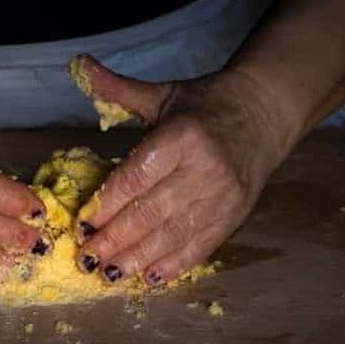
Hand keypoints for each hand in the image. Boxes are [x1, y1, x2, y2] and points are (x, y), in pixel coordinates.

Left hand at [72, 54, 292, 284]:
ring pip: (172, 236)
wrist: (265, 114)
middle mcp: (204, 169)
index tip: (82, 223)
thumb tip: (79, 65)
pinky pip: (200, 247)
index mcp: (182, 136)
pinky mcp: (233, 216)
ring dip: (136, 259)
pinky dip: (172, 265)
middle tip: (86, 257)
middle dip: (114, 239)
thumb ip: (117, 89)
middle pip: (150, 212)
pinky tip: (147, 278)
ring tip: (107, 274)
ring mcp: (222, 197)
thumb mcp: (162, 94)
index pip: (136, 177)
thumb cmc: (205, 107)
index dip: (107, 204)